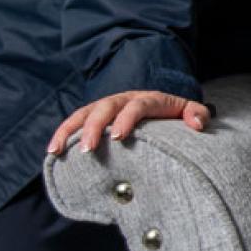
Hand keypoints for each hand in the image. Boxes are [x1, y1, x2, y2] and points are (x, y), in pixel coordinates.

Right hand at [47, 90, 210, 154]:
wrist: (160, 102)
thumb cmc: (174, 112)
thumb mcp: (190, 110)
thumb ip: (197, 114)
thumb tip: (198, 124)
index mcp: (148, 98)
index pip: (136, 106)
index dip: (127, 119)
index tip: (119, 137)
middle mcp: (123, 98)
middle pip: (105, 108)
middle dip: (95, 128)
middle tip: (89, 149)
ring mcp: (106, 106)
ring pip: (84, 113)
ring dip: (70, 130)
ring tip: (57, 150)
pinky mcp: (95, 114)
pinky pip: (75, 121)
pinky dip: (63, 133)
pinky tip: (53, 151)